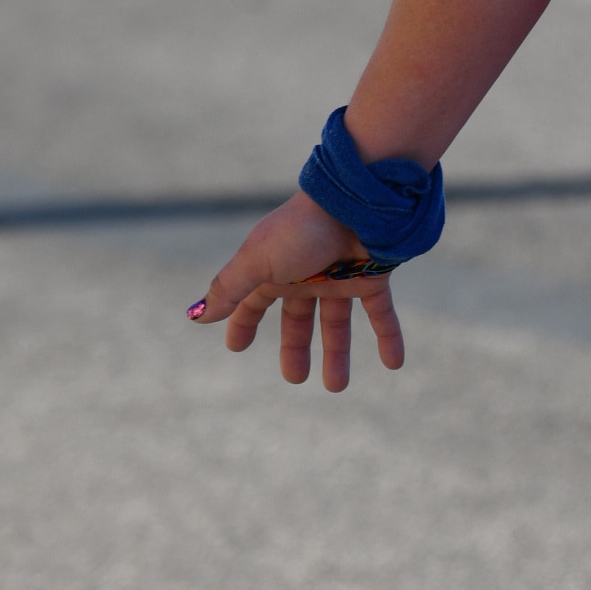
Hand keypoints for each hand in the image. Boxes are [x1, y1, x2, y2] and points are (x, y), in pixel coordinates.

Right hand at [189, 190, 407, 389]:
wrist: (353, 202)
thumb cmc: (299, 230)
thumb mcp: (256, 262)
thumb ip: (229, 289)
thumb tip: (196, 315)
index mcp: (275, 270)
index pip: (255, 302)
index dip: (244, 322)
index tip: (236, 346)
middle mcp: (307, 275)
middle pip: (299, 319)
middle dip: (296, 347)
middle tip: (295, 378)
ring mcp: (340, 276)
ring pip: (338, 322)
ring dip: (338, 353)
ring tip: (336, 387)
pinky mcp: (373, 277)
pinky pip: (381, 313)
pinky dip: (388, 337)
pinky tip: (394, 364)